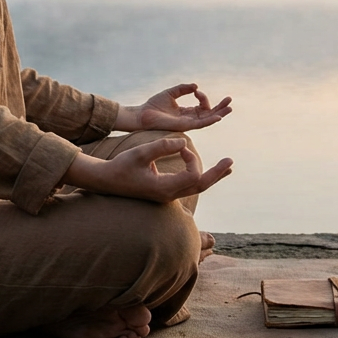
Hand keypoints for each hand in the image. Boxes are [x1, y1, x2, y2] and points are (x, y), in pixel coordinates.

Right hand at [62, 136, 233, 202]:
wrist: (106, 182)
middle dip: (217, 173)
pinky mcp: (165, 192)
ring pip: (196, 187)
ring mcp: (167, 196)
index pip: (192, 175)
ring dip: (212, 176)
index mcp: (164, 188)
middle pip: (200, 185)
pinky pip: (189, 185)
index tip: (181, 146)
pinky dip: (201, 177)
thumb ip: (162, 146)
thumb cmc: (120, 167)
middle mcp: (169, 195)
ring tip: (228, 166)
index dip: (192, 158)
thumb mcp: (140, 153)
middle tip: (231, 161)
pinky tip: (211, 171)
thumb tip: (184, 141)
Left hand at [115, 83, 231, 132]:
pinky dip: (210, 120)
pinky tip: (218, 116)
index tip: (196, 91)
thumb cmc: (154, 106)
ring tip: (230, 107)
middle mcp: (189, 119)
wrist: (142, 115)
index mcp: (186, 112)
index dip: (203, 97)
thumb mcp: (171, 93)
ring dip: (219, 113)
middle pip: (209, 114)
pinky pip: (200, 124)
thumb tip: (196, 86)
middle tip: (230, 100)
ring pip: (208, 120)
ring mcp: (188, 123)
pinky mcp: (184, 126)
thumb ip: (183, 89)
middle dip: (220, 107)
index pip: (201, 106)